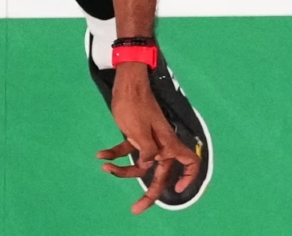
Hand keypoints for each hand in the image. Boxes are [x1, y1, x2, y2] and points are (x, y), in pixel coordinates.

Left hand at [96, 65, 200, 214]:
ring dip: (123, 170)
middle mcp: (161, 144)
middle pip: (159, 173)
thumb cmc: (134, 104)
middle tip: (136, 209)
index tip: (176, 190)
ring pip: (139, 163)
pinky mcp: (134, 133)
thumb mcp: (138, 130)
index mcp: (168, 144)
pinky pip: (127, 149)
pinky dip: (115, 153)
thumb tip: (147, 167)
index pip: (190, 163)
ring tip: (106, 169)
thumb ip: (146, 152)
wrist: (125, 81)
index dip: (188, 178)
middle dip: (148, 193)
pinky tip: (101, 156)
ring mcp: (147, 140)